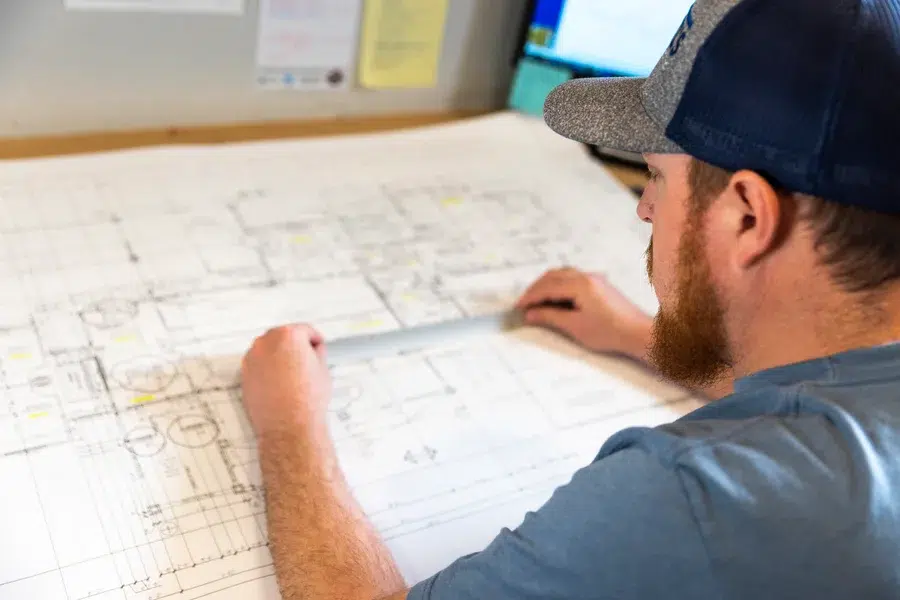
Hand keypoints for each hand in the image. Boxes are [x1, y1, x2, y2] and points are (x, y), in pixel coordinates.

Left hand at [240, 324, 331, 438]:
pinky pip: (259, 364)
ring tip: (293, 377)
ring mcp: (252, 357)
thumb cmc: (306, 400)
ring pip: (269, 350)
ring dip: (280, 357)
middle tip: (306, 364)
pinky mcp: (244, 373)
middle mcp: (266, 342)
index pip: (305, 330)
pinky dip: (268, 369)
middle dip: (295, 347)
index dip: (315, 341)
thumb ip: (316, 352)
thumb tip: (313, 350)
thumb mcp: (323, 369)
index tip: (317, 348)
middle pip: (284, 336)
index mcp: (288, 335)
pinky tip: (280, 384)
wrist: (289, 426)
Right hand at [516, 267, 653, 359]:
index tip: (518, 307)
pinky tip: (556, 299)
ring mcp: (595, 278)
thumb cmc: (609, 332)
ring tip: (537, 301)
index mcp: (580, 284)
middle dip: (536, 288)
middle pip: (553, 275)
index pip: (547, 287)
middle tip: (524, 304)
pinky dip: (559, 285)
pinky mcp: (600, 284)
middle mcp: (587, 276)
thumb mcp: (575, 326)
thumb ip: (550, 317)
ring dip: (547, 285)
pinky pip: (573, 278)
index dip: (530, 297)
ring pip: (563, 274)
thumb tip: (530, 313)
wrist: (639, 333)